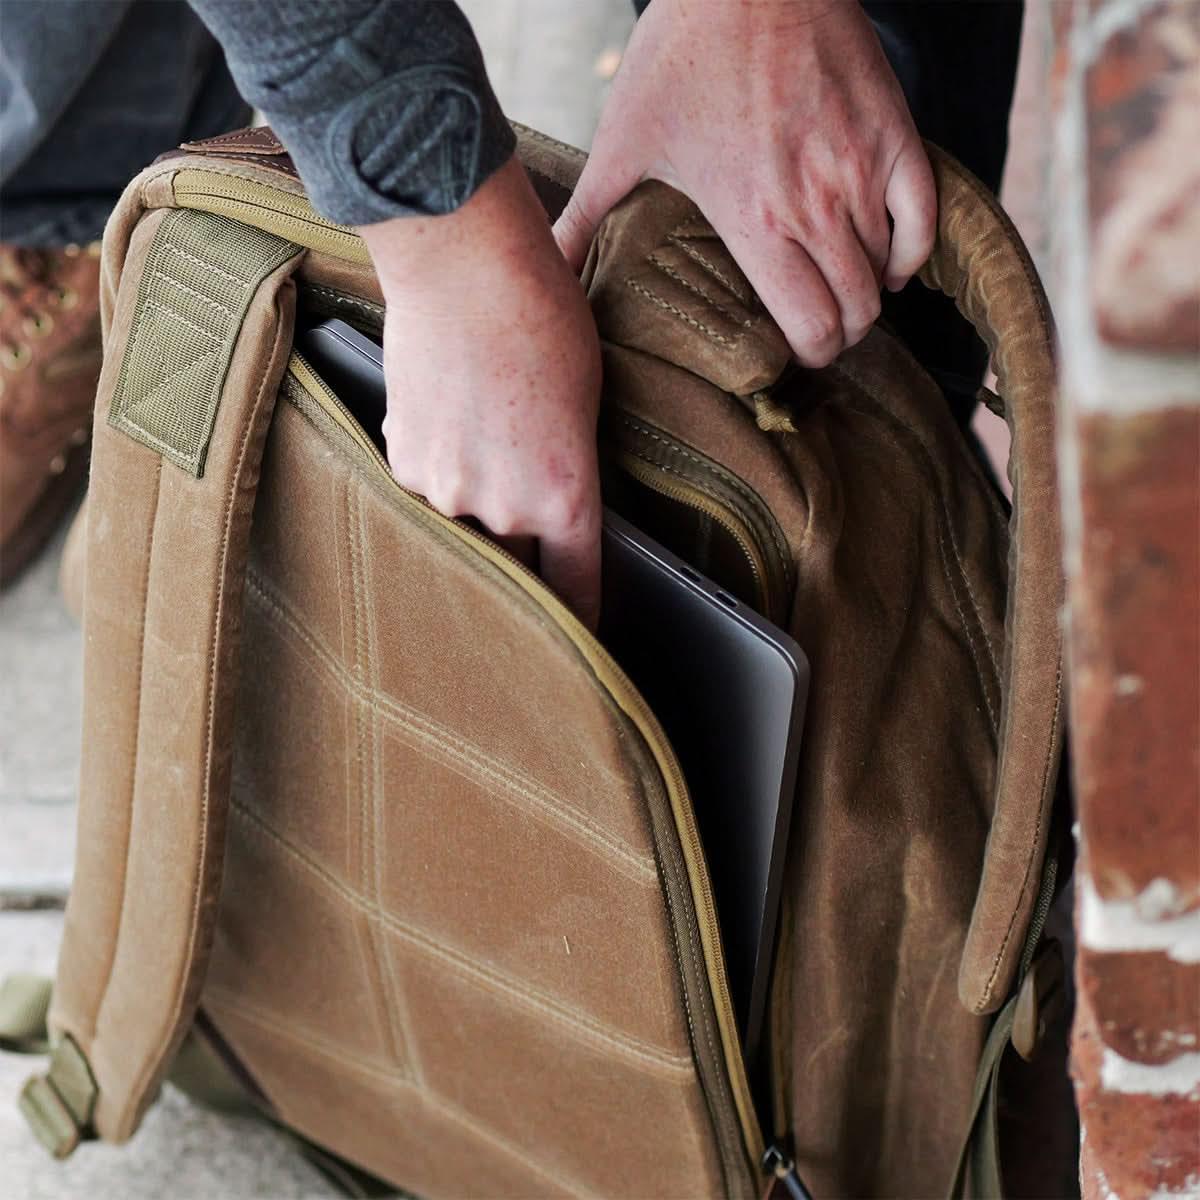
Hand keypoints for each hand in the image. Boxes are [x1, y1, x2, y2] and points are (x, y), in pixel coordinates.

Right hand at [358, 157, 603, 627]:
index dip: (579, 619)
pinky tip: (452, 419)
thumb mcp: (585, 406)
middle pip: (515, 561)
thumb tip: (548, 509)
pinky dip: (440, 469)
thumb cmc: (542, 318)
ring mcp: (443, 490)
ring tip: (485, 436)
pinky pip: (426, 491)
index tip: (579, 643)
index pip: (574, 589)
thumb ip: (568, 474)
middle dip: (522, 552)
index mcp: (563, 499)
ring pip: (465, 525)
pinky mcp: (402, 463)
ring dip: (475, 503)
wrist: (464, 264)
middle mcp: (501, 509)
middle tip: (523, 516)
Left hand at [555, 0, 935, 366]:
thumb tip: (545, 268)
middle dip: (838, 336)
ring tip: (842, 292)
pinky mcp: (896, 134)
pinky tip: (886, 259)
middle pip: (855, 315)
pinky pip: (923, 221)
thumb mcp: (620, 141)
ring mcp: (862, 170)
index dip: (807, 355)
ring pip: (886, 274)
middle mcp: (816, 206)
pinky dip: (909, 253)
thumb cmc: (680, 54)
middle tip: (817, 329)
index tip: (792, 350)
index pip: (812, 330)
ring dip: (867, 295)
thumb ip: (584, 216)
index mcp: (755, 223)